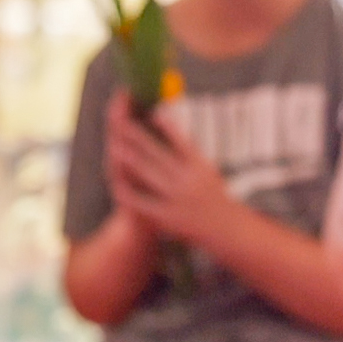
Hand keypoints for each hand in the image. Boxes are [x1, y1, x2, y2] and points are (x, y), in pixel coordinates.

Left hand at [105, 92, 235, 247]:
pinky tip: (118, 184)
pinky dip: (130, 193)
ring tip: (115, 146)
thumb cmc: (215, 197)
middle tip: (123, 123)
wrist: (228, 229)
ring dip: (131, 160)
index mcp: (201, 167)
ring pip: (150, 174)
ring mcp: (178, 198)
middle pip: (159, 155)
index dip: (168, 127)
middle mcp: (190, 180)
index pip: (183, 142)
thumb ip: (191, 155)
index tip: (154, 112)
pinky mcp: (168, 216)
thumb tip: (173, 132)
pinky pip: (144, 202)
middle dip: (139, 138)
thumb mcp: (208, 172)